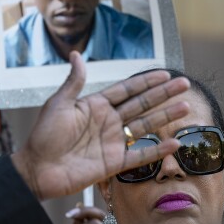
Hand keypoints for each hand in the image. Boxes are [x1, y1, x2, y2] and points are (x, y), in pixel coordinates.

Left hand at [12, 52, 190, 199]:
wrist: (37, 169)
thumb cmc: (43, 136)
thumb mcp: (58, 104)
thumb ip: (74, 81)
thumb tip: (76, 54)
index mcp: (94, 106)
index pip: (125, 90)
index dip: (145, 82)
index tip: (165, 74)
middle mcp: (106, 122)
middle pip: (140, 105)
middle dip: (162, 95)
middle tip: (184, 84)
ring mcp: (111, 142)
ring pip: (144, 127)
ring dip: (165, 117)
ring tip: (185, 107)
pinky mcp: (113, 163)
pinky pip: (140, 156)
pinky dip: (157, 150)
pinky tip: (174, 142)